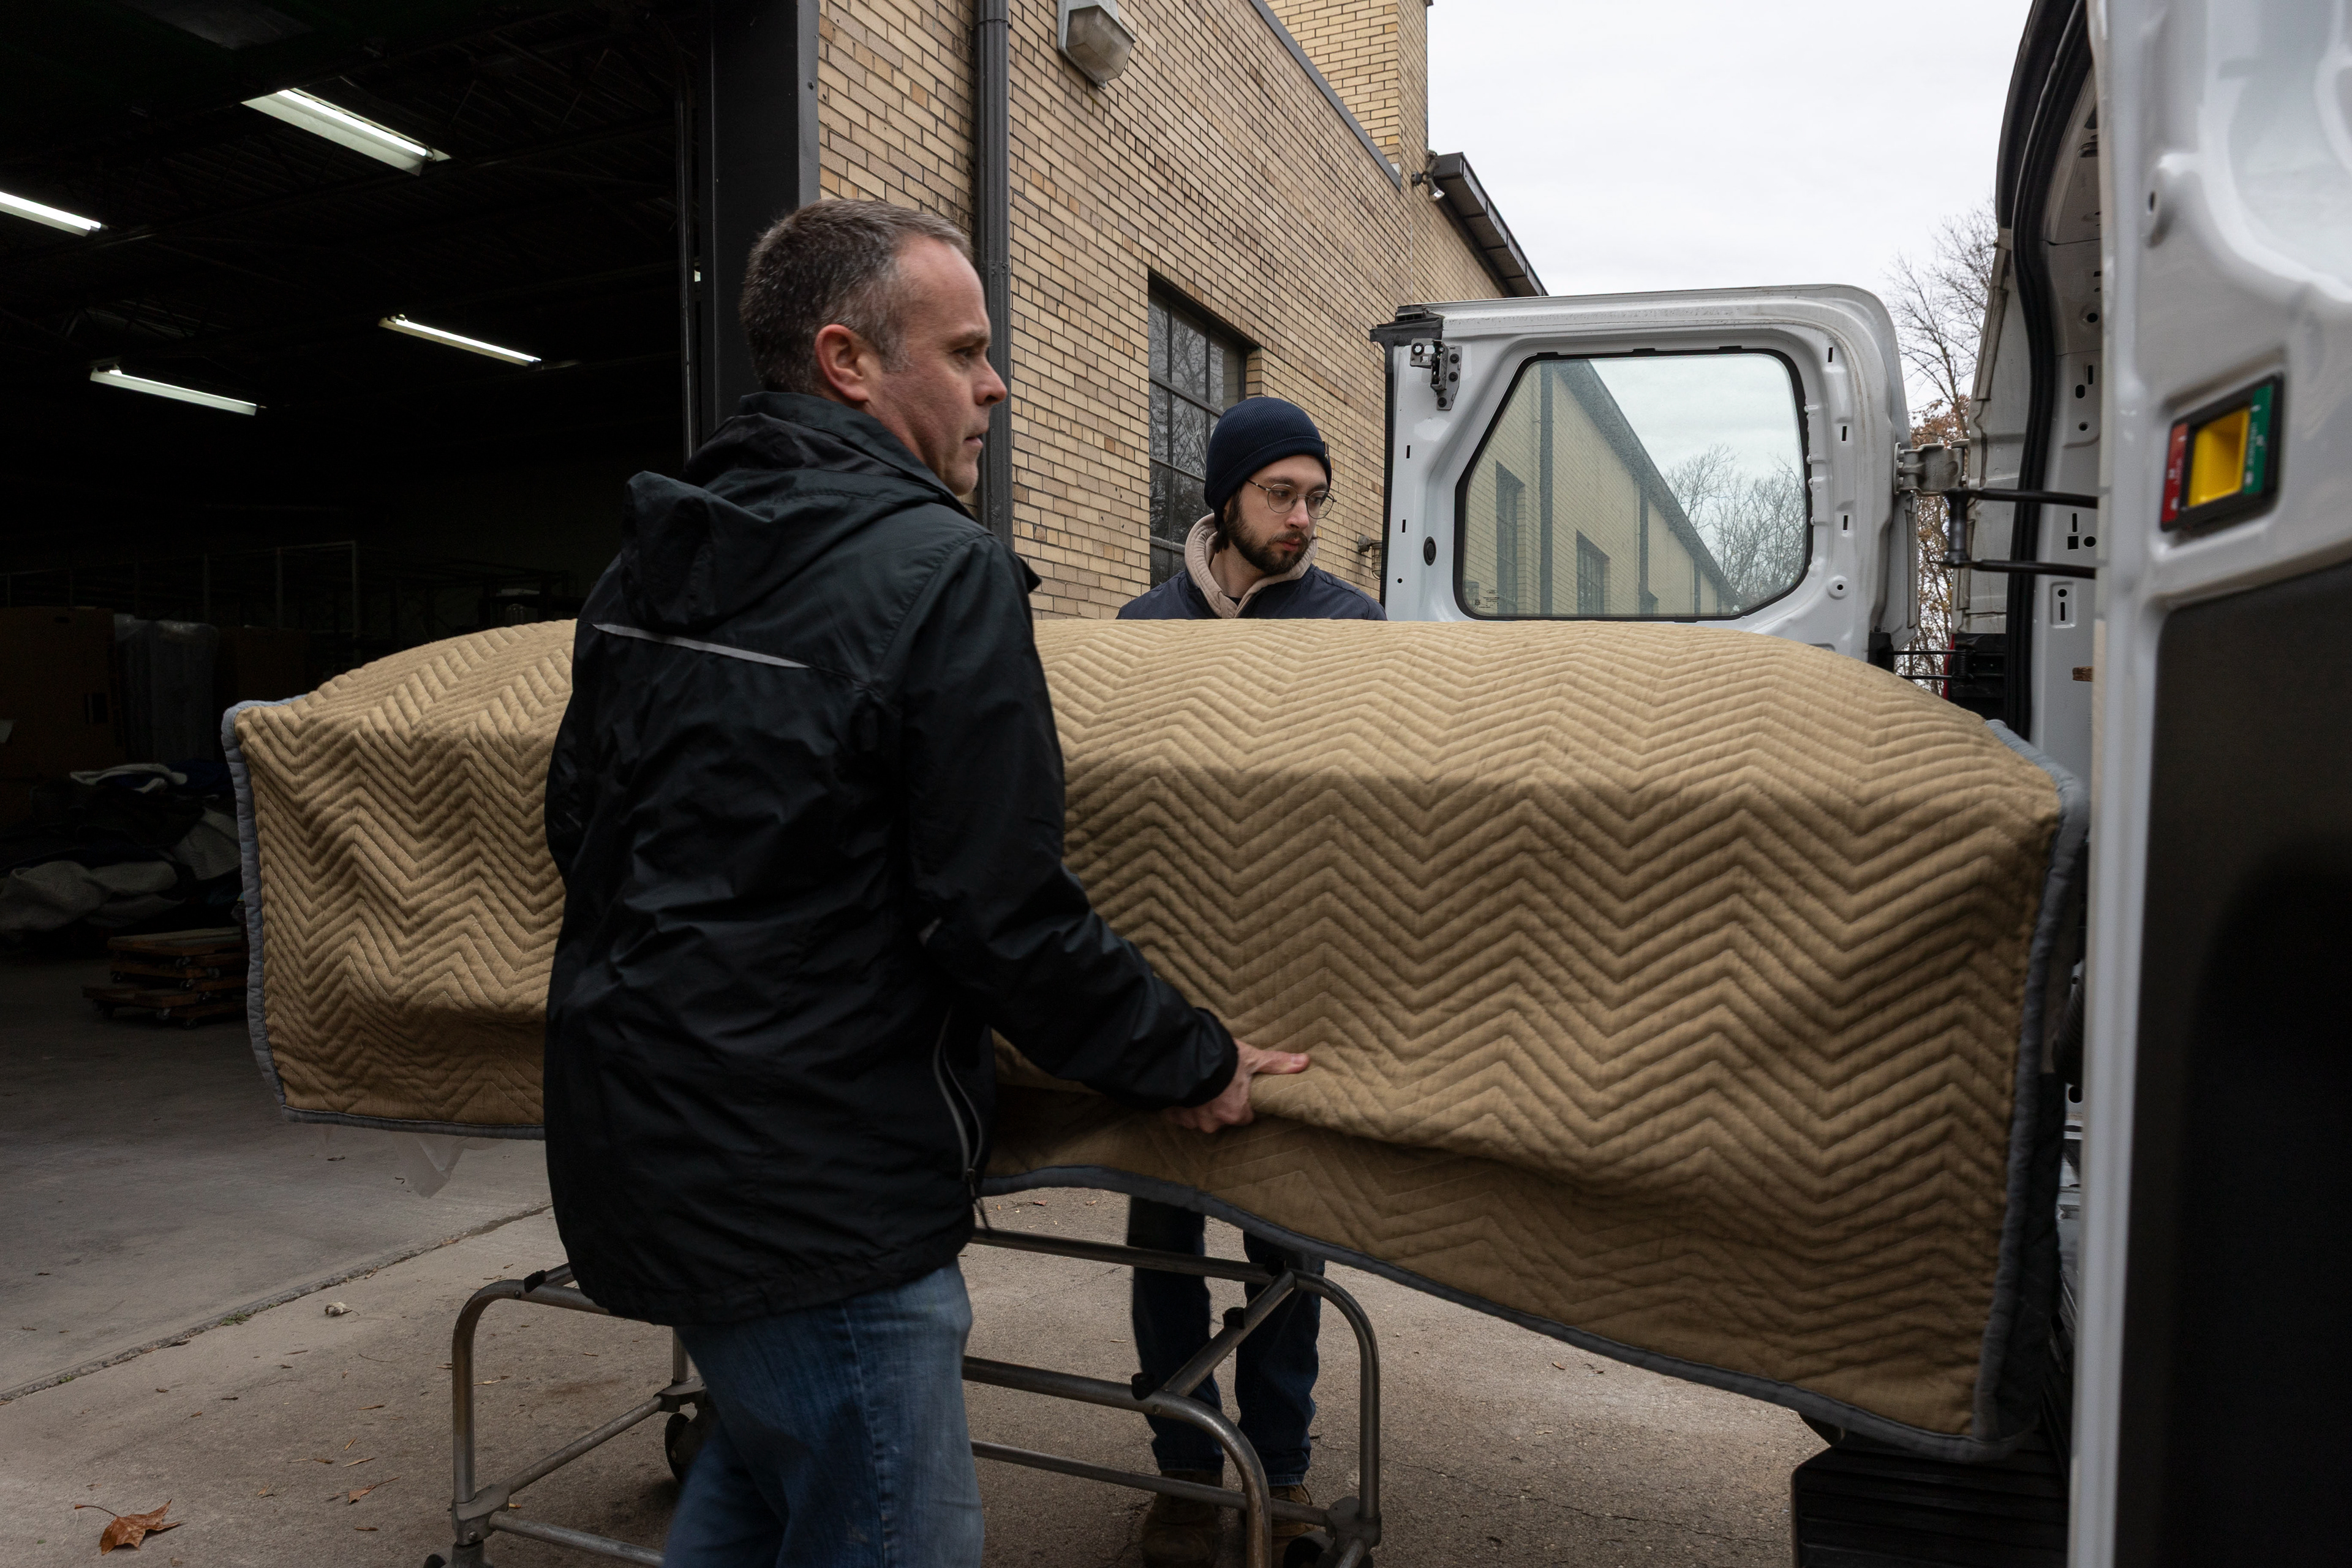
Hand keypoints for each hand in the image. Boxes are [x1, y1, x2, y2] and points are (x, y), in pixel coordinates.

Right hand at [1162, 1039, 1309, 1134]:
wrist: (1181, 1054)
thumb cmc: (1221, 1058)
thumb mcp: (1251, 1058)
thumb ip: (1277, 1064)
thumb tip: (1305, 1062)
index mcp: (1235, 1113)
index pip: (1244, 1117)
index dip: (1242, 1103)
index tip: (1238, 1091)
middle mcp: (1213, 1122)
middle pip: (1221, 1117)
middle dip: (1219, 1104)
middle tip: (1218, 1083)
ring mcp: (1190, 1120)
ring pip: (1199, 1116)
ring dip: (1199, 1103)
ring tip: (1199, 1083)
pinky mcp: (1172, 1113)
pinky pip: (1179, 1113)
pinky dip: (1181, 1103)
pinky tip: (1183, 1087)